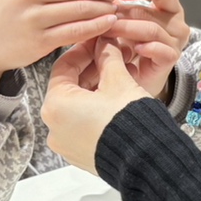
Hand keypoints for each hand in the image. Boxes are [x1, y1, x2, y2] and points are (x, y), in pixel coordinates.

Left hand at [42, 40, 150, 173]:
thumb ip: (108, 57)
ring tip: (117, 78)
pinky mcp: (79, 155)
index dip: (83, 50)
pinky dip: (94, 111)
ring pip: (76, 107)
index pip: (64, 67)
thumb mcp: (118, 81)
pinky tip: (114, 101)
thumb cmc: (129, 122)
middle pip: (69, 87)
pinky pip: (81, 125)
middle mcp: (54, 128)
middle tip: (109, 57)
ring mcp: (65, 144)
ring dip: (94, 90)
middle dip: (91, 70)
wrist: (146, 158)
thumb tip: (105, 44)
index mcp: (56, 106)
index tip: (96, 42)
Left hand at [106, 0, 190, 99]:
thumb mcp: (124, 21)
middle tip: (102, 18)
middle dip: (123, 13)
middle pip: (150, 11)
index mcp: (169, 7)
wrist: (136, 77)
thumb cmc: (130, 46)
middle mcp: (176, 23)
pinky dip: (146, 48)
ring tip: (107, 33)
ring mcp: (176, 41)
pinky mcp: (171, 59)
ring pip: (152, 29)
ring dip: (126, 29)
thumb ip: (118, 8)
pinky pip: (161, 50)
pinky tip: (133, 49)